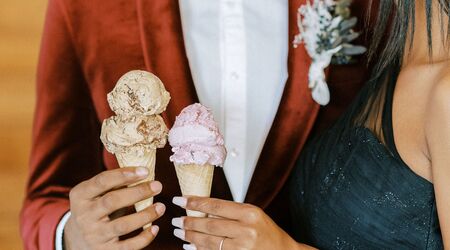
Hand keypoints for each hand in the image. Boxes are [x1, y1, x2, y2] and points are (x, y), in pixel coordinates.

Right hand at [64, 167, 165, 249]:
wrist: (78, 239)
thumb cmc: (95, 208)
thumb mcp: (95, 193)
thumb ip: (113, 183)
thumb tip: (144, 173)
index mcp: (80, 195)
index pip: (102, 181)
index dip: (124, 174)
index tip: (145, 171)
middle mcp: (84, 216)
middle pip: (112, 202)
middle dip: (138, 192)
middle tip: (158, 186)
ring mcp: (94, 235)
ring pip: (122, 225)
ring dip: (145, 215)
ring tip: (161, 207)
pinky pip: (127, 246)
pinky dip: (144, 238)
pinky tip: (155, 228)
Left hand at [171, 196, 308, 249]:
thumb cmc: (267, 232)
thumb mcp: (253, 215)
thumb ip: (231, 212)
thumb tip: (202, 209)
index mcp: (249, 213)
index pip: (215, 205)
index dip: (195, 202)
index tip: (179, 200)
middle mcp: (246, 230)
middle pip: (209, 224)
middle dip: (189, 222)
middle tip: (176, 220)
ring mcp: (243, 247)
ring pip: (209, 241)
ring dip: (191, 236)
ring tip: (180, 232)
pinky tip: (190, 246)